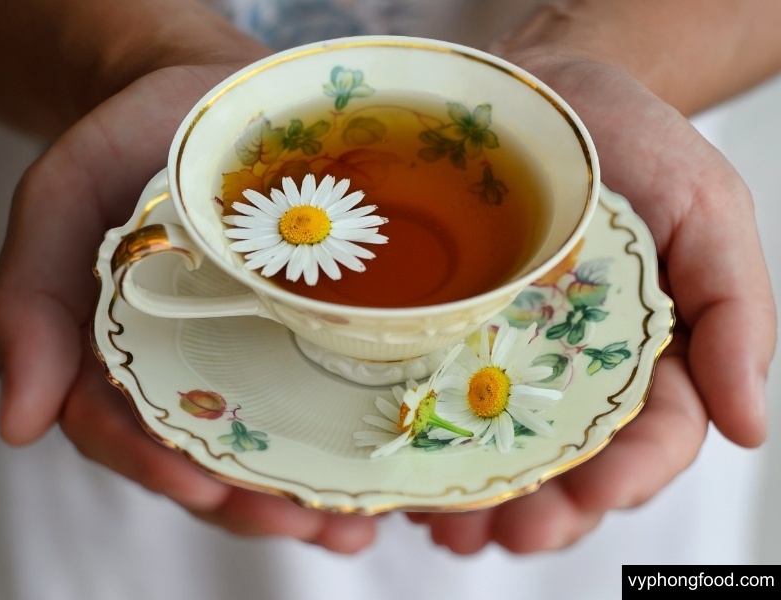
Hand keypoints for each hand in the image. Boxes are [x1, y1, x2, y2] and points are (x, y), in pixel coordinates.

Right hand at [0, 60, 375, 552]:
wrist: (210, 94)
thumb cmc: (128, 146)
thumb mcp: (59, 202)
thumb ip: (29, 303)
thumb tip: (18, 423)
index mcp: (124, 352)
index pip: (130, 431)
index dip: (161, 469)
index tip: (207, 492)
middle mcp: (190, 364)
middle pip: (214, 456)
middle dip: (256, 503)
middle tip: (309, 524)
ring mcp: (255, 349)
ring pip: (275, 441)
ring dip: (312, 492)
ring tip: (355, 520)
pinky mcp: (310, 326)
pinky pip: (329, 391)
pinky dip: (356, 435)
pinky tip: (390, 465)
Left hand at [408, 55, 776, 552]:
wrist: (551, 99)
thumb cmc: (638, 148)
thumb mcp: (709, 216)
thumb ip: (738, 315)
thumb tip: (750, 425)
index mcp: (651, 355)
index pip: (654, 438)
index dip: (628, 477)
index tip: (595, 495)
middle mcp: (580, 369)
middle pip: (570, 463)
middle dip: (544, 510)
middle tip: (507, 533)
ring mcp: (512, 356)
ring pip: (501, 449)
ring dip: (479, 500)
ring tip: (450, 526)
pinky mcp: (454, 336)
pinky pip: (440, 401)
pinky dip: (428, 446)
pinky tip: (407, 477)